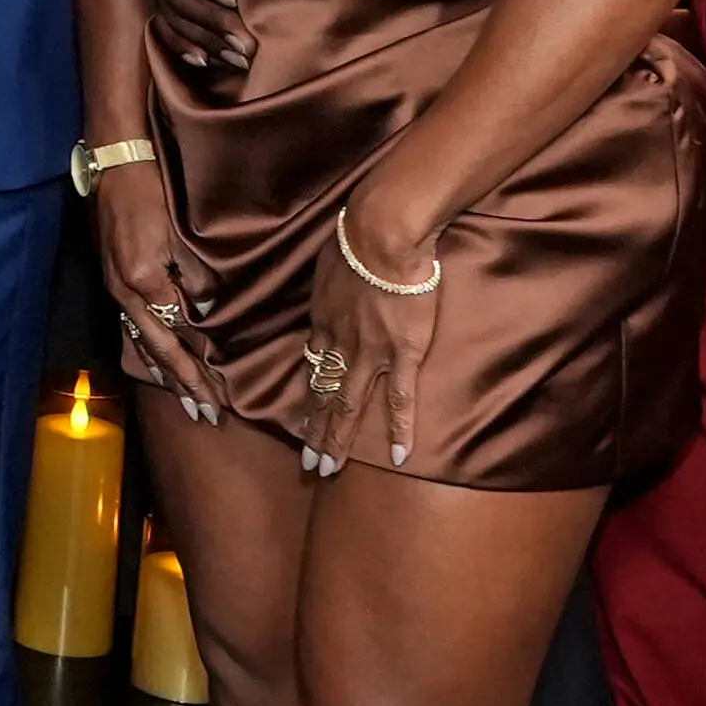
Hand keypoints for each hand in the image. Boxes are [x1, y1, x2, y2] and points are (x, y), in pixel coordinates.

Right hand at [91, 172, 231, 424]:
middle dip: (182, 384)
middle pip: (157, 349)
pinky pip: (131, 326)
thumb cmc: (152, 194)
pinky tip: (153, 363)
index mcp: (144, 282)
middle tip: (206, 414)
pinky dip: (145, 351)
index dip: (197, 370)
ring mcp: (117, 287)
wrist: (117, 166)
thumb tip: (206, 313)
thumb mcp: (178, 234)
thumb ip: (194, 276)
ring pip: (141, 342)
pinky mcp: (116, 279)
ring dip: (163, 374)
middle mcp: (126, 292)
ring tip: (183, 399)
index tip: (217, 399)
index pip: (176, 337)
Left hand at [307, 192, 438, 469]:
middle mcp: (339, 344)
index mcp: (323, 322)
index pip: (312, 365)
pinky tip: (398, 456)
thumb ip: (330, 284)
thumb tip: (332, 287)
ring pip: (348, 405)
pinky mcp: (403, 353)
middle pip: (322, 395)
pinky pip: (400, 398)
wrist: (382, 236)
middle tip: (308, 463)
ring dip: (337, 439)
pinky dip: (399, 429)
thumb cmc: (355, 238)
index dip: (307, 394)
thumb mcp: (328, 264)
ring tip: (329, 469)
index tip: (302, 416)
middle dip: (314, 432)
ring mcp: (370, 353)